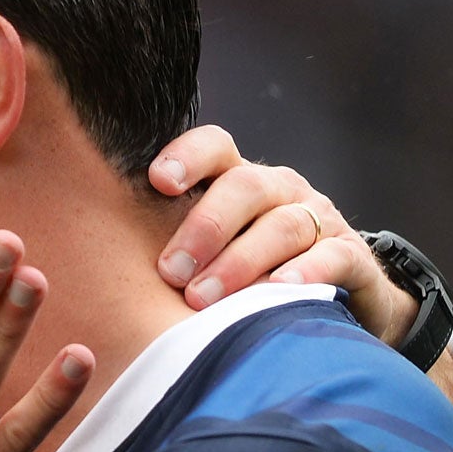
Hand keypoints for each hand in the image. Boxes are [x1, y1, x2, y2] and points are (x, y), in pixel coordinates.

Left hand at [147, 125, 414, 343]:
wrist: (342, 304)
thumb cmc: (251, 280)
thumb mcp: (211, 257)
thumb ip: (172, 249)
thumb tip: (100, 262)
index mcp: (241, 183)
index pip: (216, 147)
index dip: (188, 157)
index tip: (158, 181)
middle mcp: (281, 192)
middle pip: (245, 186)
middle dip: (204, 228)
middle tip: (170, 272)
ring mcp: (320, 220)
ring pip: (282, 225)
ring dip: (239, 262)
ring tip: (203, 299)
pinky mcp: (353, 258)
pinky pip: (331, 257)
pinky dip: (305, 273)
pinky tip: (278, 291)